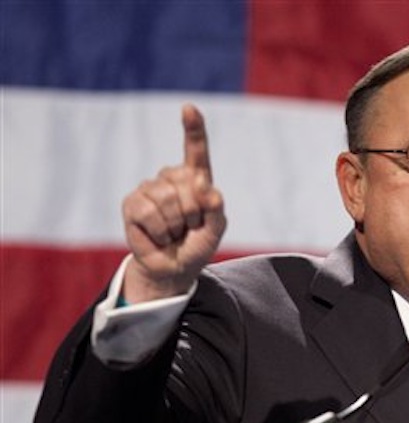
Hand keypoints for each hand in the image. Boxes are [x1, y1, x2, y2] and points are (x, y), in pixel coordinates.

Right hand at [121, 104, 225, 301]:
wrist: (175, 268)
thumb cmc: (197, 244)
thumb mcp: (215, 229)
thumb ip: (216, 209)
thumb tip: (207, 187)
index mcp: (196, 178)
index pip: (195, 150)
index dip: (193, 129)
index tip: (189, 109)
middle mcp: (171, 178)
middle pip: (188, 182)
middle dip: (195, 212)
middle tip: (190, 227)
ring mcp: (150, 188)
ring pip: (168, 198)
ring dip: (176, 224)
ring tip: (174, 232)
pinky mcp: (132, 203)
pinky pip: (149, 212)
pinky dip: (160, 230)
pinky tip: (159, 236)